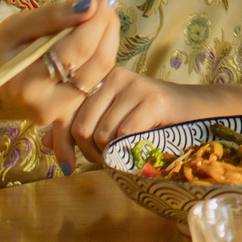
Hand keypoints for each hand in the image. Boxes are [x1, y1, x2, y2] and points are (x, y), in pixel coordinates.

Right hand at [0, 0, 118, 132]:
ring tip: (100, 16)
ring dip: (106, 42)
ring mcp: (58, 113)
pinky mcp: (64, 113)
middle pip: (98, 65)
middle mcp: (48, 103)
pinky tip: (89, 36)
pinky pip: (90, 81)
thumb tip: (88, 4)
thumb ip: (50, 17)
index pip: (79, 49)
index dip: (97, 21)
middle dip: (108, 30)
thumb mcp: (12, 29)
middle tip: (107, 4)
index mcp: (28, 83)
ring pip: (100, 74)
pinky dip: (96, 55)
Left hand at [63, 69, 183, 167]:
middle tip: (105, 159)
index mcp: (99, 77)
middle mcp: (114, 76)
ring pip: (102, 133)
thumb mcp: (111, 119)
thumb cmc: (149, 118)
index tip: (67, 165)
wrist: (194, 110)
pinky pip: (124, 134)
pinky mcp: (153, 99)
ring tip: (123, 154)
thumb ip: (80, 126)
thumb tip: (47, 143)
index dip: (62, 142)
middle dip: (89, 152)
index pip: (66, 112)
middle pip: (82, 126)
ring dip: (110, 154)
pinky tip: (137, 150)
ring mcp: (134, 86)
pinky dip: (127, 150)